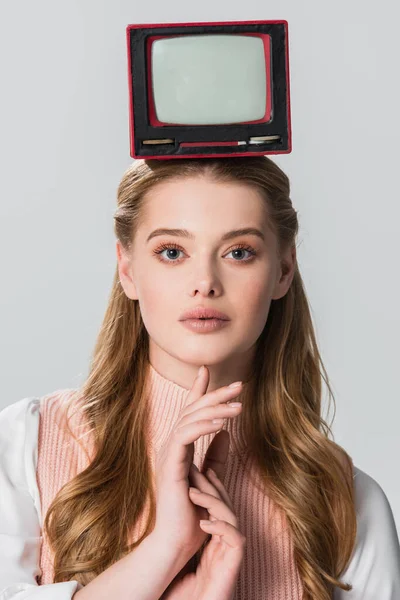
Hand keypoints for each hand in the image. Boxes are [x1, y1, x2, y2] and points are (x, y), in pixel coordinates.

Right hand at [153, 365, 242, 561]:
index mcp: (179, 447)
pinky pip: (185, 436)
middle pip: (191, 410)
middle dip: (215, 394)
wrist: (177, 544)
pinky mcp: (170, 465)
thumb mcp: (210, 479)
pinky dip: (203, 426)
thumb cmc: (193, 515)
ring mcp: (168, 454)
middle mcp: (171, 446)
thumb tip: (227, 433)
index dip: (199, 390)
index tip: (208, 370)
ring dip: (215, 408)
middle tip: (239, 384)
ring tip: (239, 404)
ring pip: (189, 419)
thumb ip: (216, 456)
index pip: (189, 412)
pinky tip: (222, 422)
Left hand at [160, 448, 245, 599]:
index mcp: (216, 535)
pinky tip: (203, 523)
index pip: (218, 502)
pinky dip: (220, 528)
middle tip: (194, 471)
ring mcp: (231, 551)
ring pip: (231, 517)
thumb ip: (182, 531)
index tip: (198, 467)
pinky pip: (235, 539)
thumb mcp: (183, 552)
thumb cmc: (185, 588)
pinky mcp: (234, 563)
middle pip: (225, 504)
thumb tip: (171, 507)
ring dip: (212, 502)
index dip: (211, 483)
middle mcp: (226, 540)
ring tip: (193, 493)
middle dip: (211, 486)